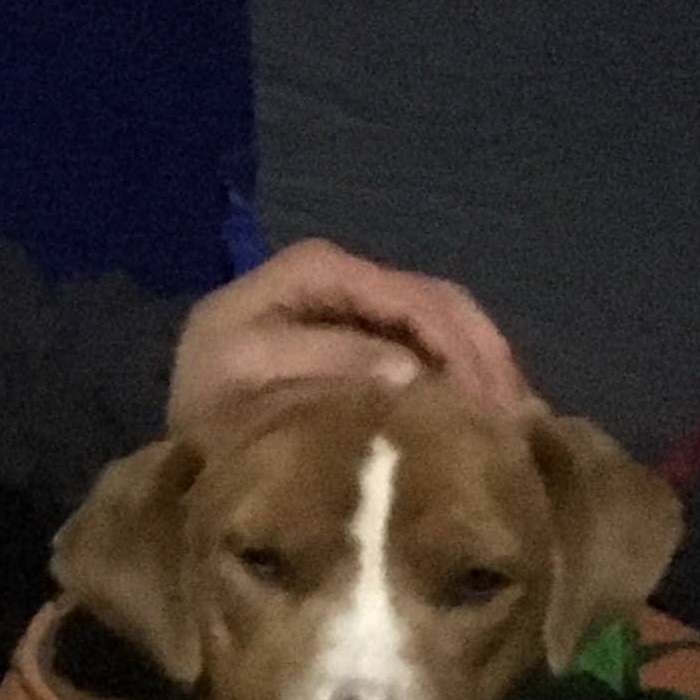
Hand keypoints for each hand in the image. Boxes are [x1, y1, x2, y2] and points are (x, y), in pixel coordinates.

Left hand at [167, 238, 537, 432]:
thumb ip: (328, 361)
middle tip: (519, 425)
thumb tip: (407, 368)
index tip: (490, 408)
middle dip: (486, 362)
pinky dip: (468, 385)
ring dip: (487, 375)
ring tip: (518, 429)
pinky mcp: (371, 339)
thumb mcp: (251, 371)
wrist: (180, 419)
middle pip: (443, 307)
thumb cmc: (210, 394)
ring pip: (450, 327)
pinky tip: (493, 425)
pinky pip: (435, 351)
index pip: (413, 300)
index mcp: (320, 270)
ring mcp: (364, 305)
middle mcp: (351, 277)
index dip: (460, 351)